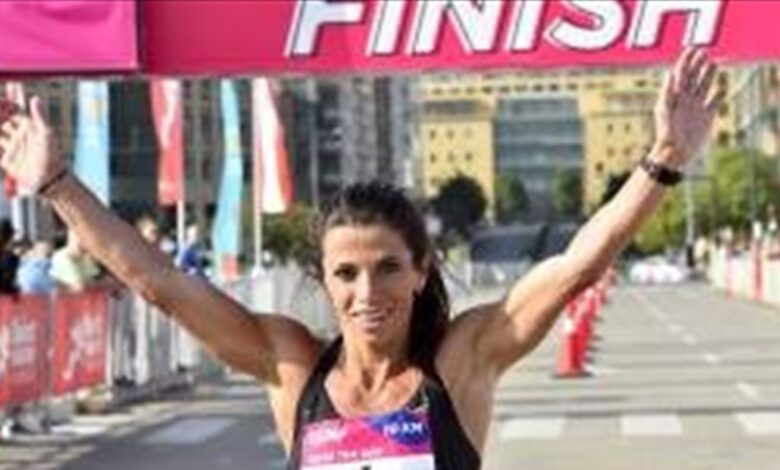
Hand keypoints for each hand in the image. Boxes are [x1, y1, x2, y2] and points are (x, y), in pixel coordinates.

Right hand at [0, 83, 64, 193]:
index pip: (14, 110)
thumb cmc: (52, 155)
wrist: (50, 179)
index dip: (7, 102)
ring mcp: (11, 147)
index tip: (3, 96)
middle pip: (2, 119)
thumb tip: (35, 98)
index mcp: (28, 126)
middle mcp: (18, 135)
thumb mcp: (46, 134)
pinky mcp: (6, 160)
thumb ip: (40, 117)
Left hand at [653, 49, 724, 165]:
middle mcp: (685, 99)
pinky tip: (721, 88)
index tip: (692, 48)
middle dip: (697, 64)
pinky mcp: (706, 117)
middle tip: (704, 51)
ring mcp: (696, 107)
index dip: (686, 61)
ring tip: (713, 63)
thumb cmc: (666, 132)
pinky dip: (718, 94)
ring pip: (703, 86)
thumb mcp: (665, 109)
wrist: (675, 152)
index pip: (680, 74)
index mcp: (674, 96)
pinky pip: (714, 102)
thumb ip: (667, 91)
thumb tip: (670, 72)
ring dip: (708, 75)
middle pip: (692, 77)